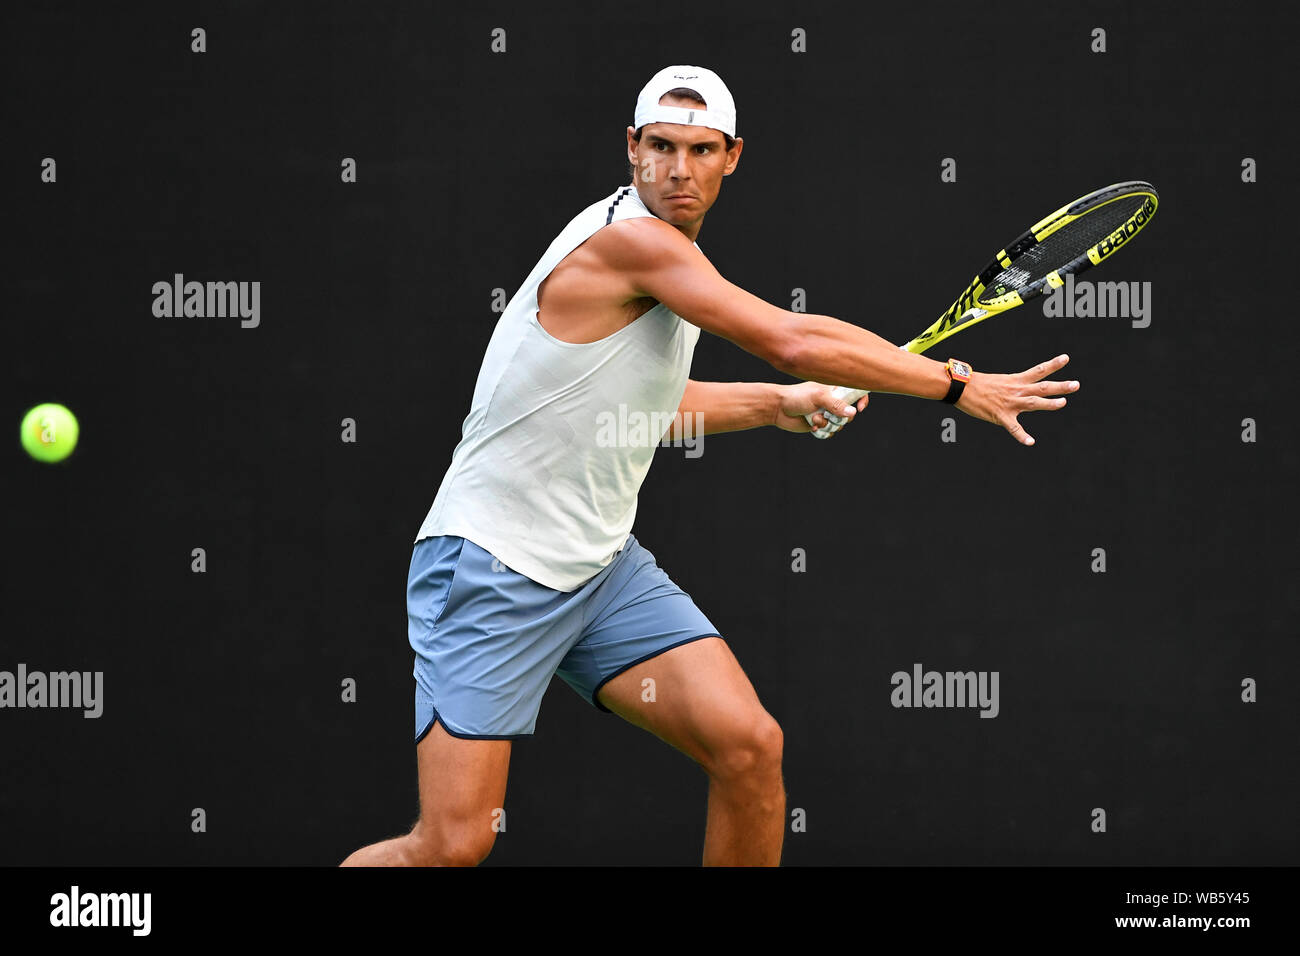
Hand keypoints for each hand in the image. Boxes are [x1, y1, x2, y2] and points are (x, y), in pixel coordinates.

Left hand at [774, 382, 869, 433]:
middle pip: (849, 414)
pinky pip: (830, 432)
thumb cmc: (797, 397)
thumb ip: (836, 404)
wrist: (778, 408)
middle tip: (826, 414)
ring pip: (839, 425)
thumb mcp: (818, 397)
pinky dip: (822, 431)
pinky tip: (811, 426)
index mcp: (835, 389)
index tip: (859, 408)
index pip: (856, 391)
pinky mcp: (820, 424)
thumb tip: (853, 413)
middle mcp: (833, 401)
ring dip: (827, 424)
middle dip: (839, 418)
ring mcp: (826, 412)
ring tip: (813, 418)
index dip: (862, 399)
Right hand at [954, 354, 1079, 445]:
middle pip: (1042, 387)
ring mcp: (1009, 403)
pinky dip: (1022, 436)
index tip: (1066, 359)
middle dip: (1060, 386)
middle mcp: (1016, 390)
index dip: (1053, 365)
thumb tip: (1019, 387)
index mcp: (1015, 380)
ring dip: (1049, 404)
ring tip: (1063, 403)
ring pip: (1034, 403)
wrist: (960, 387)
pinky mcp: (1000, 416)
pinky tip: (1030, 441)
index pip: (1038, 370)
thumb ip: (1012, 385)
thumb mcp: (999, 381)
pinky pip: (1014, 428)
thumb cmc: (976, 384)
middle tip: (1076, 384)